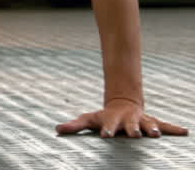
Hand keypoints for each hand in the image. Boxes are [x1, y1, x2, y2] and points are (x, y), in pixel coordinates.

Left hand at [56, 98, 188, 138]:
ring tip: (156, 135)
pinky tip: (185, 132)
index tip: (106, 135)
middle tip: (135, 134)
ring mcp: (141, 121)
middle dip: (132, 130)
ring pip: (148, 125)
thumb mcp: (89, 119)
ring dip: (152, 129)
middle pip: (131, 126)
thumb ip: (75, 126)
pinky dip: (174, 128)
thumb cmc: (104, 116)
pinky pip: (165, 125)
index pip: (108, 126)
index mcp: (112, 121)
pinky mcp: (152, 122)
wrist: (122, 104)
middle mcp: (128, 121)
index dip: (107, 130)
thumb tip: (57, 129)